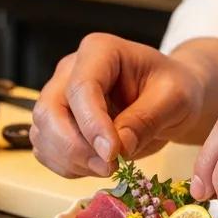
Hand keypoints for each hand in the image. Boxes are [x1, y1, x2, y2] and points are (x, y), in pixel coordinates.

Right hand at [30, 33, 204, 177]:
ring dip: (71, 160)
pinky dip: (67, 166)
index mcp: (100, 51)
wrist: (168, 98)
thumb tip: (119, 147)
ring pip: (42, 133)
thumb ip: (147, 119)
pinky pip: (46, 149)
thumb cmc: (173, 88)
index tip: (113, 154)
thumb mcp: (175, 98)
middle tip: (111, 167)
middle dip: (75, 147)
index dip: (92, 124)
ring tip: (110, 167)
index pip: (81, 87)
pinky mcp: (56, 123)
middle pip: (50, 110)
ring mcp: (58, 96)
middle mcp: (70, 70)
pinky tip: (96, 166)